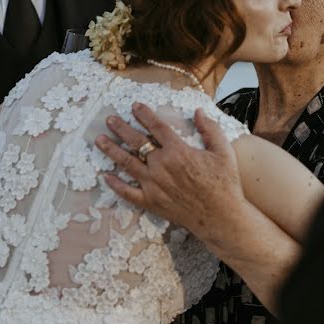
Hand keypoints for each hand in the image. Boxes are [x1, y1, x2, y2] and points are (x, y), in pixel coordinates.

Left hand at [95, 103, 245, 243]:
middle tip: (110, 119)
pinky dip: (115, 184)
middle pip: (135, 142)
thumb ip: (210, 129)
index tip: (135, 106)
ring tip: (99, 140)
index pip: (156, 126)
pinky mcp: (150, 202)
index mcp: (178, 151)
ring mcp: (153, 185)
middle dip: (121, 128)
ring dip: (111, 150)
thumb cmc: (225, 184)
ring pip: (126, 163)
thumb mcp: (223, 151)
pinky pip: (127, 192)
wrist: (221, 217)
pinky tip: (105, 176)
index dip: (144, 114)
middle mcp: (161, 165)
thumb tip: (198, 112)